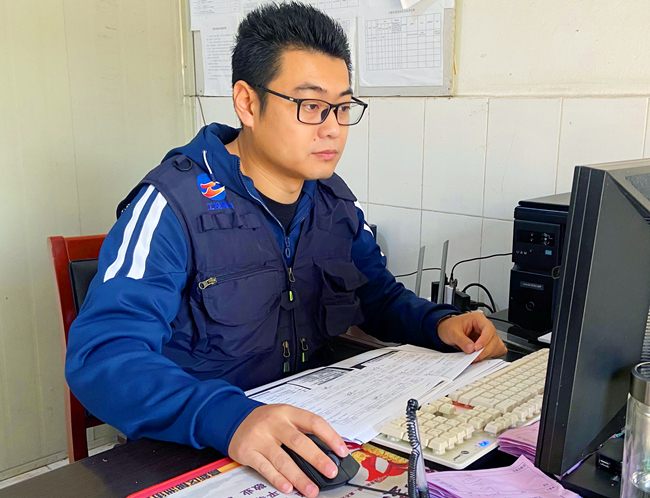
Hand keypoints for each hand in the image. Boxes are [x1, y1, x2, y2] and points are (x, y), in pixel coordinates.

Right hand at [228, 404, 347, 497]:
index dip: (330, 436)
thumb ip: (302, 430)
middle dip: (317, 458)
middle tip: (330, 471)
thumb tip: (328, 451)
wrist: (234, 419)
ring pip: (282, 459)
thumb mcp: (284, 416)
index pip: (313, 422)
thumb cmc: (265, 421)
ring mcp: (260, 438)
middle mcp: (274, 423)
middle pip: (298, 441)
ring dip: (299, 476)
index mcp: (287, 412)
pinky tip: (288, 487)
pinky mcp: (248, 452)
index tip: (342, 451)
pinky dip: (277, 479)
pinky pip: (265, 467)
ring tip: (311, 489)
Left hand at [437, 312, 506, 361]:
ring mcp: (488, 336)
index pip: (488, 328)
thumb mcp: (452, 332)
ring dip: (487, 354)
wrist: (447, 329)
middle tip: (474, 357)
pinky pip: (496, 350)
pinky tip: (482, 357)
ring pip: (496, 346)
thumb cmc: (450, 327)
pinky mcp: (488, 344)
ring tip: (475, 358)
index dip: (484, 339)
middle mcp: (485, 327)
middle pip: (493, 339)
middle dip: (485, 350)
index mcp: (478, 319)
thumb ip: (462, 340)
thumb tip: (471, 349)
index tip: (477, 348)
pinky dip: (491, 355)